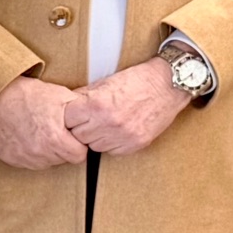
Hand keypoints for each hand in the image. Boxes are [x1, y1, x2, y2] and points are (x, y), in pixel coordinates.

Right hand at [0, 75, 88, 169]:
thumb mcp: (61, 96)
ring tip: (40, 131)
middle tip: (54, 129)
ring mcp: (23, 157)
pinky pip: (28, 162)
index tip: (71, 135)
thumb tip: (96, 121)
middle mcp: (39, 153)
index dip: (78, 144)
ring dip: (47, 152)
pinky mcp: (10, 158)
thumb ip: (80, 113)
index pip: (79, 156)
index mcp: (55, 139)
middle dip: (62, 147)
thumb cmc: (28, 95)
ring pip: (46, 163)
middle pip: (62, 160)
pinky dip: (30, 152)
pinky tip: (27, 136)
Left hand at [63, 58, 188, 155]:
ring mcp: (122, 135)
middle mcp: (109, 122)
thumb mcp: (105, 82)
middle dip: (81, 128)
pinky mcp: (134, 144)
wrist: (167, 85)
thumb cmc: (137, 80)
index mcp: (97, 104)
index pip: (67, 121)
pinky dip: (111, 143)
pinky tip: (117, 130)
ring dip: (95, 137)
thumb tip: (65, 107)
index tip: (74, 115)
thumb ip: (84, 96)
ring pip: (94, 146)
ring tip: (105, 123)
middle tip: (89, 119)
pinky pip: (111, 151)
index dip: (69, 117)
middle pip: (78, 136)